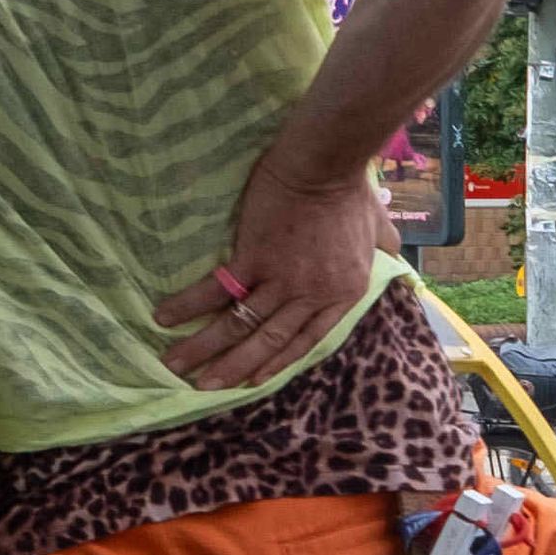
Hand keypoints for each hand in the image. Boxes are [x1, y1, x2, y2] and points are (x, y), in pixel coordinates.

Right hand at [158, 159, 392, 388]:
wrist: (324, 165)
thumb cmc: (351, 192)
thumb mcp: (379, 228)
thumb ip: (383, 247)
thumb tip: (392, 252)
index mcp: (342, 294)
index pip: (307, 340)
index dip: (277, 363)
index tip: (252, 382)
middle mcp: (311, 295)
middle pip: (268, 341)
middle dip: (234, 368)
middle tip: (203, 389)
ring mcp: (281, 280)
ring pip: (240, 324)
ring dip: (205, 347)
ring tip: (175, 365)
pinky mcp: (253, 258)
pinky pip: (216, 290)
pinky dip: (189, 306)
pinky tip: (164, 318)